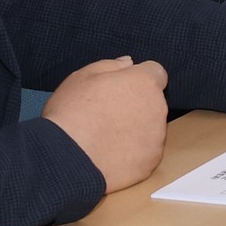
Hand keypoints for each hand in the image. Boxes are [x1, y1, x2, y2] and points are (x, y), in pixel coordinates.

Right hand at [40, 55, 171, 191]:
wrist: (67, 158)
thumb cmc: (72, 113)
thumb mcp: (82, 77)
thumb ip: (110, 66)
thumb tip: (128, 63)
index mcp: (144, 82)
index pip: (155, 72)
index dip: (138, 79)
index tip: (122, 88)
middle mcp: (158, 108)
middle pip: (153, 102)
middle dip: (136, 105)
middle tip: (108, 114)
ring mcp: (157, 137)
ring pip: (151, 128)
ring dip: (136, 130)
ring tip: (107, 137)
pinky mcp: (151, 162)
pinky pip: (146, 153)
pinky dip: (133, 154)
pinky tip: (111, 154)